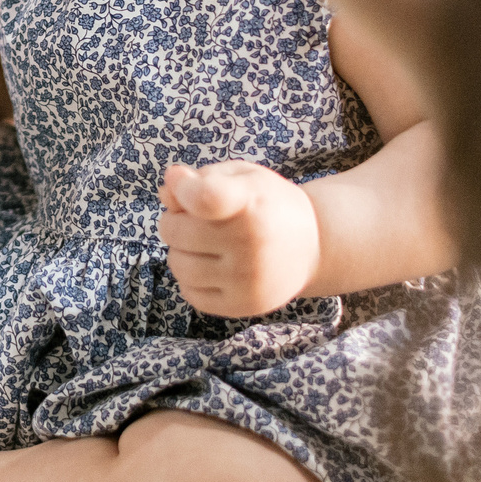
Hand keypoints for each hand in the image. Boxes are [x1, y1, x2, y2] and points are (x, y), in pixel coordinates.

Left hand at [159, 161, 322, 318]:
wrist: (313, 245)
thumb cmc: (268, 204)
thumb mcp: (242, 176)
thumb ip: (201, 178)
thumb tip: (167, 188)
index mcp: (252, 202)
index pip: (206, 197)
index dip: (183, 189)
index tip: (183, 182)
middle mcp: (251, 244)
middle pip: (175, 231)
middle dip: (174, 221)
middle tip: (193, 219)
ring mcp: (247, 279)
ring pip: (177, 265)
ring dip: (180, 251)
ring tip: (201, 244)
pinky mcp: (243, 305)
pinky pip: (189, 293)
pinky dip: (190, 279)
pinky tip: (211, 266)